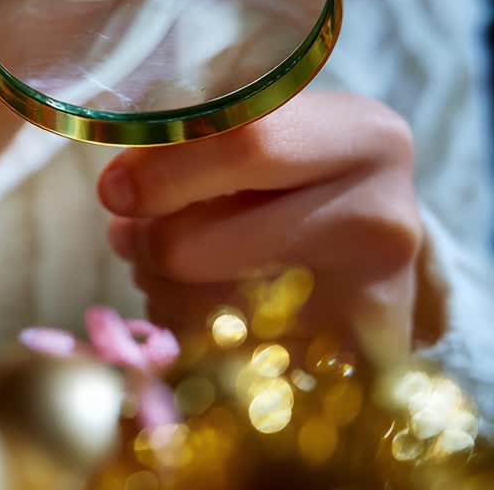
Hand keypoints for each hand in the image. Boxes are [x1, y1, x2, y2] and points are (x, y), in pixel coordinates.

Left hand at [99, 90, 423, 360]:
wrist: (376, 243)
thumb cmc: (300, 171)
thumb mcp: (267, 128)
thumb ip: (196, 143)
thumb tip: (120, 196)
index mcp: (363, 137)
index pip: (244, 146)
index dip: (161, 172)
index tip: (112, 191)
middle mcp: (381, 220)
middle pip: (194, 246)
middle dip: (144, 242)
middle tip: (135, 234)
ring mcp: (369, 303)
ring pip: (194, 310)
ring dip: (158, 289)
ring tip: (179, 265)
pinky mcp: (346, 365)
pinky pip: (218, 358)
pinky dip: (191, 332)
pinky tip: (212, 307)